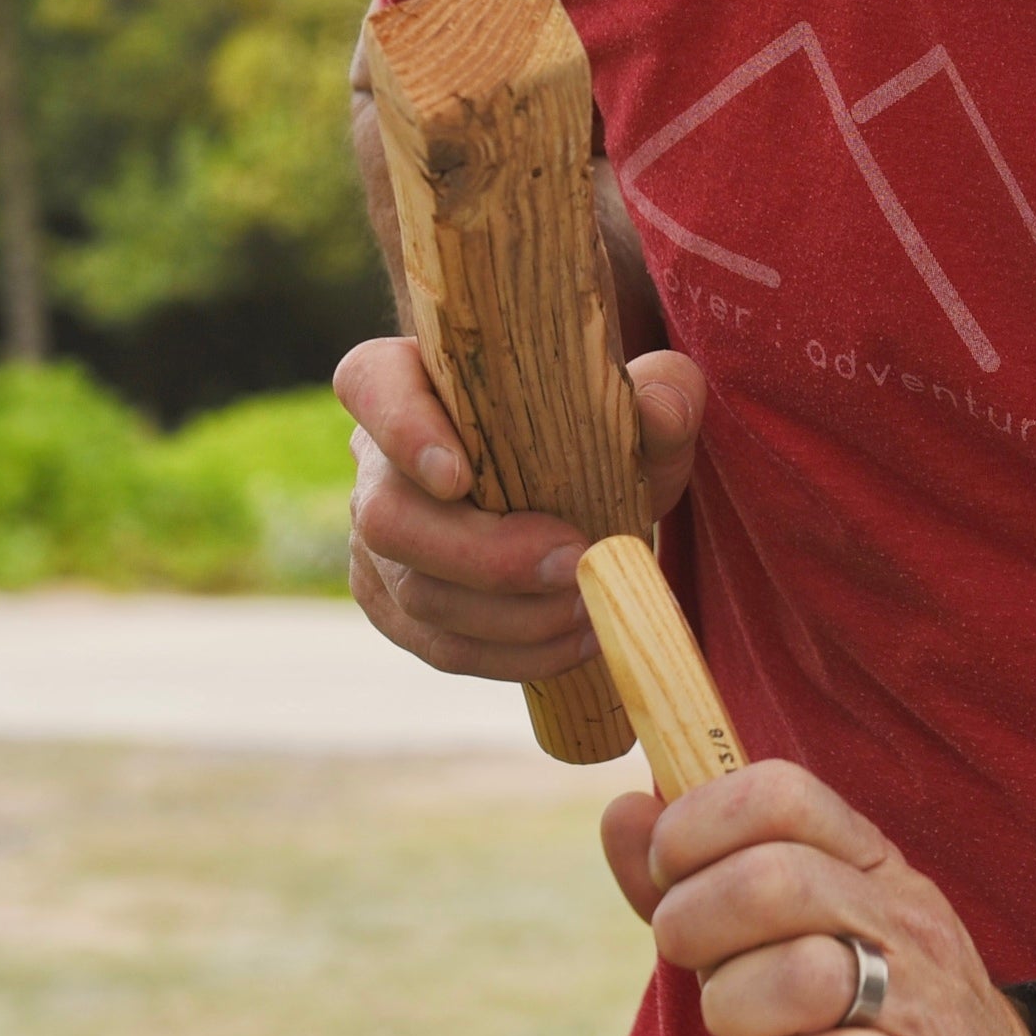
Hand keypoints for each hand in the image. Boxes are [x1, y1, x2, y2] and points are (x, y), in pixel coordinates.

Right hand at [335, 336, 707, 688]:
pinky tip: (574, 640)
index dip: (402, 430)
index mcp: (411, 379)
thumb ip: (661, 389)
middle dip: (483, 556)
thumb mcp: (639, 399)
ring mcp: (379, 543)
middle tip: (573, 561)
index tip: (460, 475)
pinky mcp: (399, 606)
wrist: (579, 486)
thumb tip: (664, 407)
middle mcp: (377, 461)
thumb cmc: (594, 427)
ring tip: (591, 608)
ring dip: (511, 618)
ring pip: (415, 594)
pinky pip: (440, 645)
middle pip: (388, 517)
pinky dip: (512, 656)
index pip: (371, 385)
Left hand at [604, 763, 1035, 1035]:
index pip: (781, 793)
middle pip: (775, 879)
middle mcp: (905, 923)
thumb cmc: (866, 1029)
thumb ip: (700, 881)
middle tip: (692, 965)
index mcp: (873, 868)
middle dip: (695, 924)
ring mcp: (922, 1008)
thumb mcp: (787, 943)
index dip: (698, 825)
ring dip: (739, 1014)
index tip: (670, 875)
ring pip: (799, 975)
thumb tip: (623, 810)